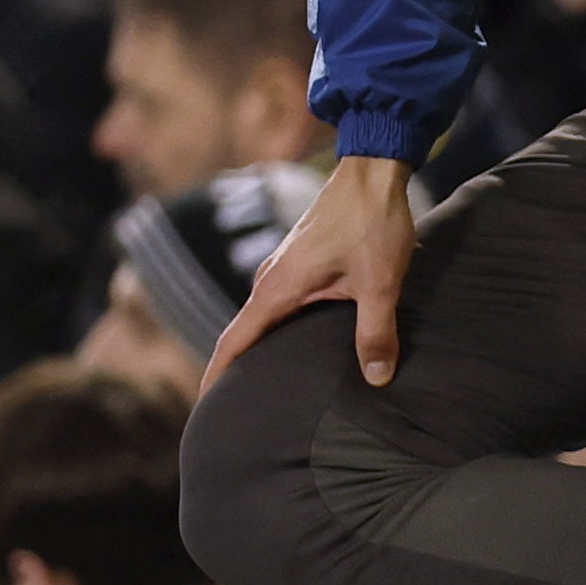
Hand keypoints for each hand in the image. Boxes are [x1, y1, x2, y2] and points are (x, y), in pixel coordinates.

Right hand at [202, 155, 414, 394]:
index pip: (233, 343)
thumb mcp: (380, 282)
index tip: (205, 412)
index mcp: (277, 288)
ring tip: (267, 389)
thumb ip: (375, 332)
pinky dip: (279, 328)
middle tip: (237, 415)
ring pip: (263, 318)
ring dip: (260, 349)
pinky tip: (298, 345)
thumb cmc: (373, 221)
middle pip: (244, 336)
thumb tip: (376, 379)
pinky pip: (279, 303)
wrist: (375, 169)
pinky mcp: (299, 260)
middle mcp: (270, 279)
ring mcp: (283, 267)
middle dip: (237, 374)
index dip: (216, 380)